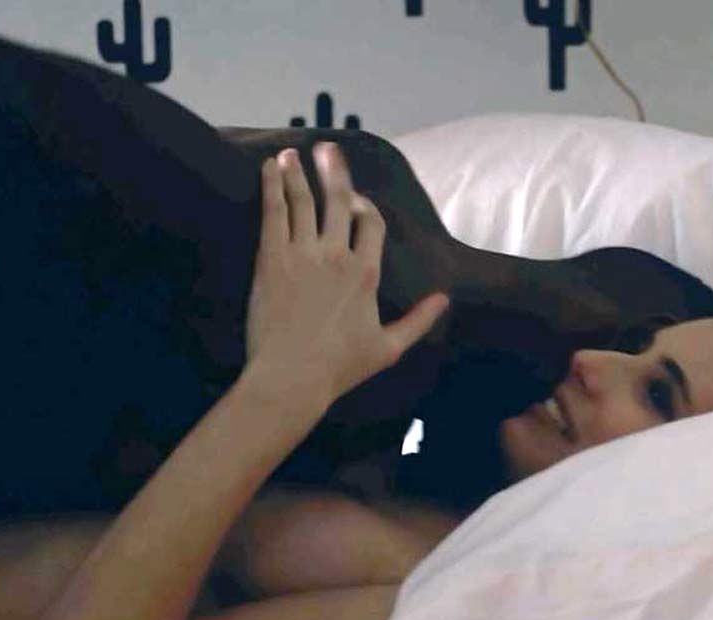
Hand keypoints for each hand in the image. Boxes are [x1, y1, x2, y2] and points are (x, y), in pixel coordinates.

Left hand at [244, 143, 447, 404]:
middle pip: (339, 201)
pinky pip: (274, 213)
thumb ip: (419, 320)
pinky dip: (272, 188)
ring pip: (303, 201)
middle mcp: (337, 254)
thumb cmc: (341, 366)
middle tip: (327, 149)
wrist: (293, 376)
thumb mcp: (390, 347)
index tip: (359, 198)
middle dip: (334, 172)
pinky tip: (268, 170)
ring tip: (290, 152)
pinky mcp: (271, 259)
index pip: (372, 223)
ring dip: (297, 173)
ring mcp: (302, 253)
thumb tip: (444, 299)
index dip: (367, 206)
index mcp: (366, 272)